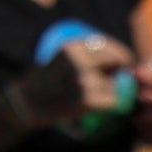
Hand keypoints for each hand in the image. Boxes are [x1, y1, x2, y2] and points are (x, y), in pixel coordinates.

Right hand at [14, 35, 135, 130]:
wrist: (26, 103)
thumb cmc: (47, 81)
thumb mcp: (62, 57)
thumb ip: (88, 56)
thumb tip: (125, 65)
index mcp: (73, 46)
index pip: (110, 46)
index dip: (121, 56)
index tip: (123, 65)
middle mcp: (79, 60)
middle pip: (118, 61)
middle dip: (119, 72)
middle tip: (113, 81)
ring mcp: (83, 80)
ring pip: (115, 85)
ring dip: (109, 92)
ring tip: (90, 96)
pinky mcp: (87, 100)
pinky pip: (114, 101)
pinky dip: (108, 105)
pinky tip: (94, 106)